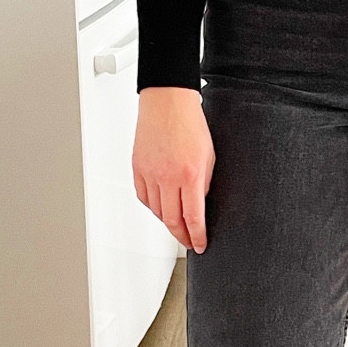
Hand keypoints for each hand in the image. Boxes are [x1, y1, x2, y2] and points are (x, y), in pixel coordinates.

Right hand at [133, 86, 214, 251]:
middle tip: (189, 242)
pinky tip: (160, 207)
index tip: (200, 245)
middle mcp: (168, 177)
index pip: (193, 218)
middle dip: (182, 236)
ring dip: (167, 222)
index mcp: (190, 175)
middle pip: (172, 220)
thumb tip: (199, 204)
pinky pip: (144, 197)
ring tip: (176, 225)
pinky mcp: (137, 169)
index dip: (197, 237)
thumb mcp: (209, 156)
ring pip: (156, 211)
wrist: (168, 102)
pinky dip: (152, 206)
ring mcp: (150, 174)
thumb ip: (203, 183)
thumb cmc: (190, 123)